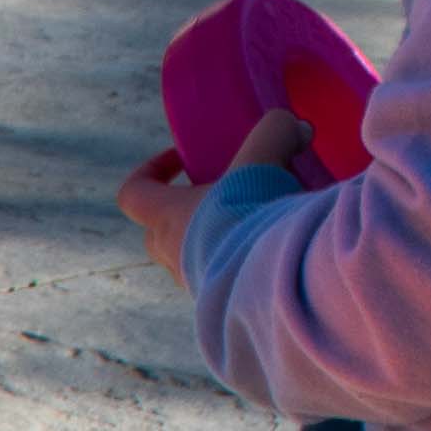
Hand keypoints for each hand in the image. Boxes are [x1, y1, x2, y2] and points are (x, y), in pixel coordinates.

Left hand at [118, 108, 317, 280]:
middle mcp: (172, 253)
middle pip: (156, 230)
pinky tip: (266, 248)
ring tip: (249, 221)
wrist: (271, 281)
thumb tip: (297, 128)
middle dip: (182, 210)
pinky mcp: (220, 302)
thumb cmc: (252, 216)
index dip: (150, 172)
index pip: (132, 193)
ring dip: (211, 238)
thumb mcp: (262, 160)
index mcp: (167, 217)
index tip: (180, 160)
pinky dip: (234, 261)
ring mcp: (193, 282)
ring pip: (188, 257)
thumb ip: (275, 133)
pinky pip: (217, 278)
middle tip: (217, 195)